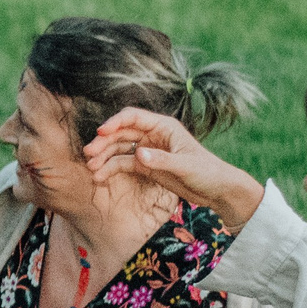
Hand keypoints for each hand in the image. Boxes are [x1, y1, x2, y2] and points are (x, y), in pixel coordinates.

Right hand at [82, 108, 262, 230]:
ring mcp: (148, 151)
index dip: (115, 122)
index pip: (133, 118)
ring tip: (91, 169)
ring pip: (119, 149)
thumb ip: (161, 160)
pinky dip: (111, 169)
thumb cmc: (207, 172)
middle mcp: (153, 135)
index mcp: (164, 127)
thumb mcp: (185, 165)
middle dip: (104, 143)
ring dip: (104, 157)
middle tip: (89, 154)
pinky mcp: (146, 166)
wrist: (217, 189)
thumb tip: (138, 154)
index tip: (100, 132)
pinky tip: (100, 177)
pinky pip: (124, 164)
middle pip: (121, 133)